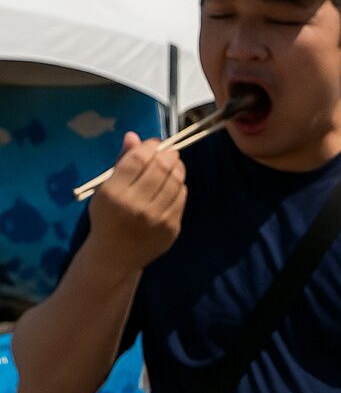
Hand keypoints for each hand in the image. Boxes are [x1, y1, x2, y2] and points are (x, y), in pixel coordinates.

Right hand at [86, 132, 186, 278]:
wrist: (115, 256)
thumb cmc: (108, 217)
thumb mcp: (105, 189)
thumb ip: (121, 163)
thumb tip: (134, 136)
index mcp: (115, 193)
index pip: (138, 159)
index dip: (150, 146)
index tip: (154, 144)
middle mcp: (136, 206)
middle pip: (160, 168)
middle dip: (168, 154)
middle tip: (169, 152)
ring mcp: (156, 219)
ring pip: (175, 182)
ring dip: (177, 168)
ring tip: (174, 164)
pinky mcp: (171, 229)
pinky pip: (181, 199)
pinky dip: (179, 187)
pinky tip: (174, 184)